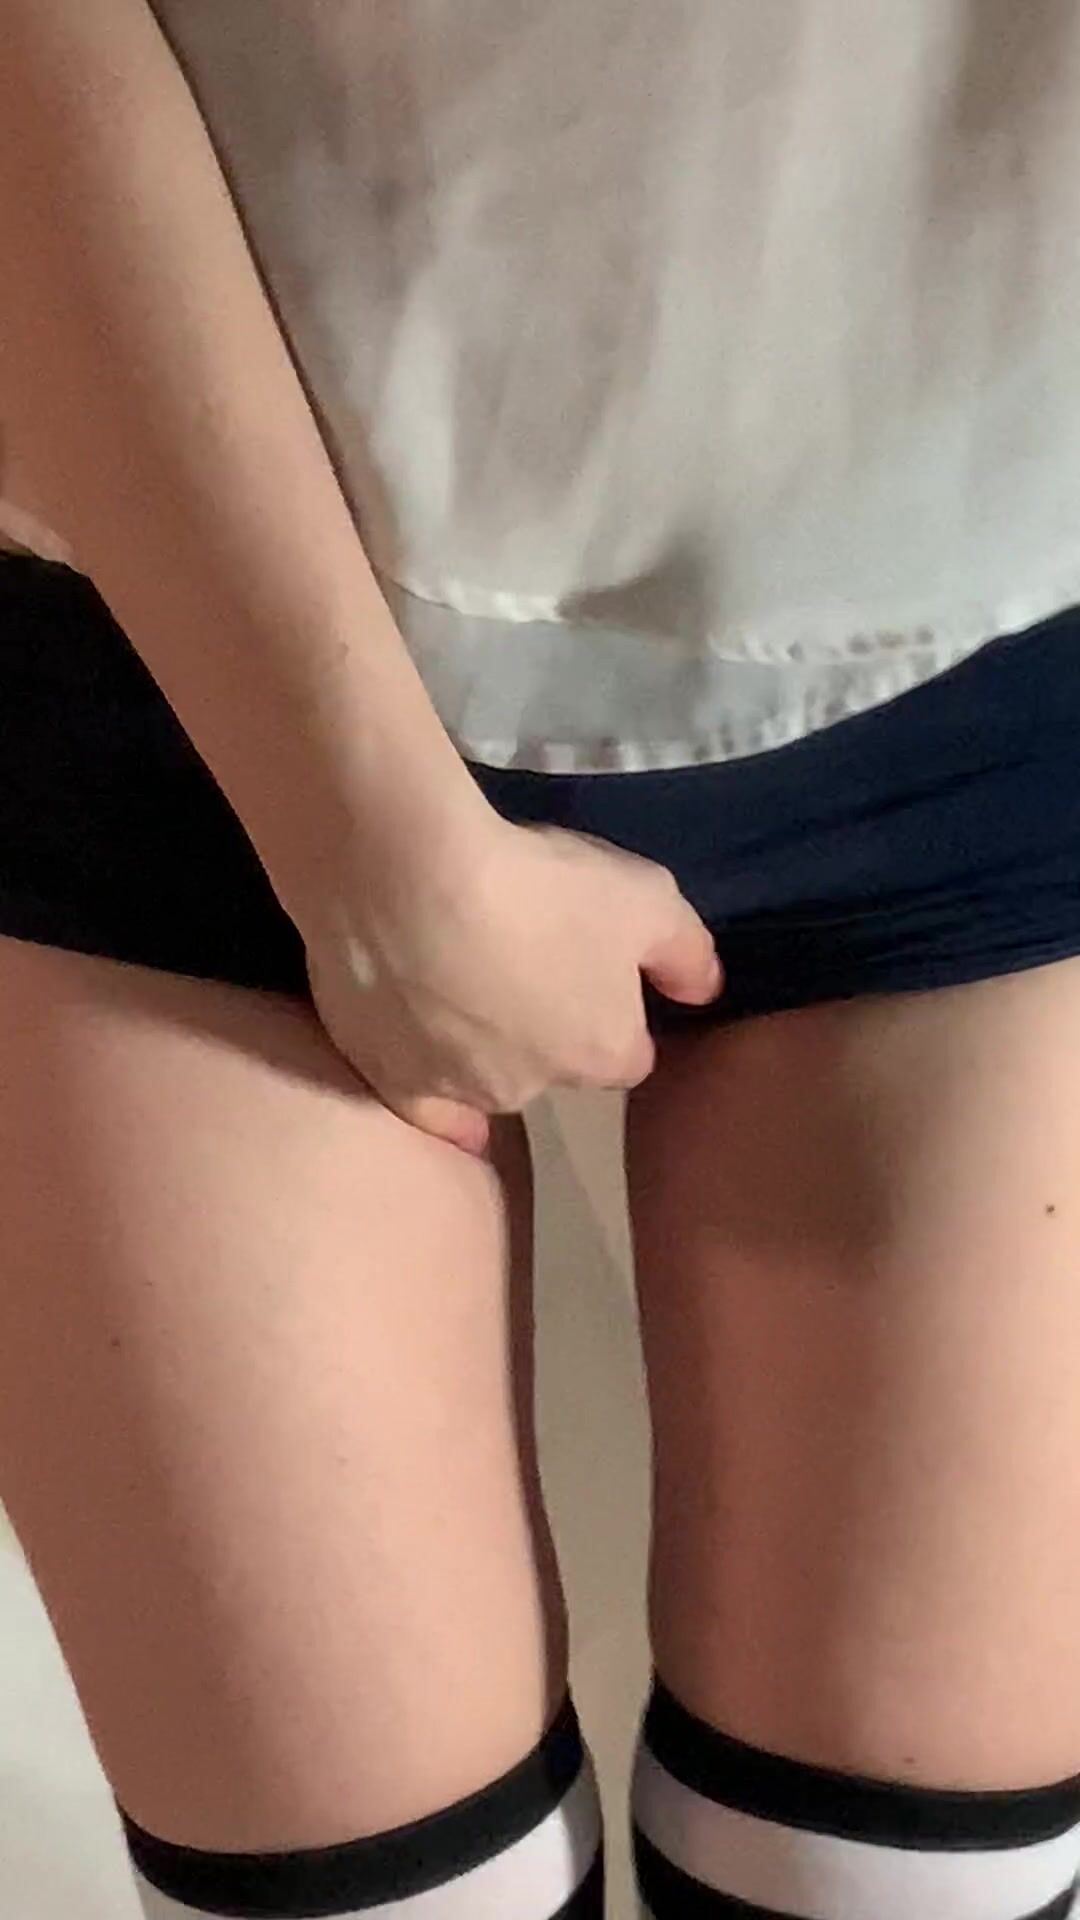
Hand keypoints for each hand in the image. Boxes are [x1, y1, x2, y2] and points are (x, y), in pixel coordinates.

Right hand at [304, 811, 723, 1155]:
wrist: (408, 876)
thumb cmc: (539, 885)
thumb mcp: (647, 897)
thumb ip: (686, 952)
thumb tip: (703, 992)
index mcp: (604, 1054)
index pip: (627, 1052)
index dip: (611, 1008)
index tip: (587, 964)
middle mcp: (535, 1090)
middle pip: (553, 1065)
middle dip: (544, 1025)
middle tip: (515, 952)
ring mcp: (458, 1090)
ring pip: (485, 1077)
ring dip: (481, 1040)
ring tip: (453, 970)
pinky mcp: (389, 1078)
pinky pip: (422, 1110)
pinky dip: (431, 1093)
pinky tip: (426, 1070)